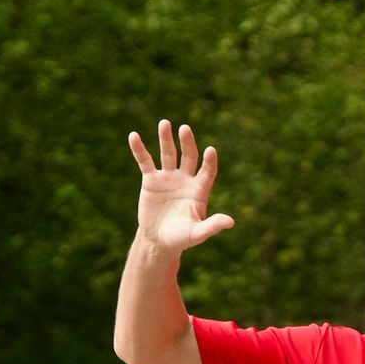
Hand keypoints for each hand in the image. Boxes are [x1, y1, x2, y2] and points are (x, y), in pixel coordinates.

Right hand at [128, 120, 235, 257]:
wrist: (158, 240)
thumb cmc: (181, 238)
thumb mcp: (197, 233)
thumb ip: (212, 226)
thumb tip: (231, 222)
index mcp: (199, 189)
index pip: (207, 171)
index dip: (209, 161)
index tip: (210, 150)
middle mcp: (185, 179)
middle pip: (188, 156)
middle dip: (187, 143)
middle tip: (184, 129)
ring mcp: (168, 177)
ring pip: (168, 153)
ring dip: (166, 139)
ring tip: (164, 123)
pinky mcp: (151, 180)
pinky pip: (145, 161)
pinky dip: (139, 149)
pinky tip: (133, 136)